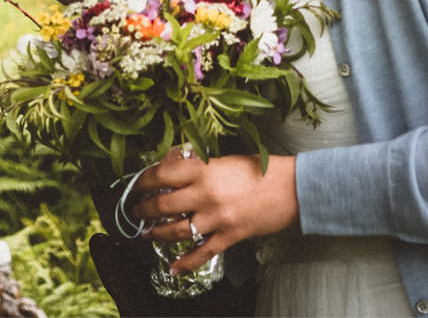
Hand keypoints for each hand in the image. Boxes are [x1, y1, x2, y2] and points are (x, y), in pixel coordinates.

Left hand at [134, 150, 299, 274]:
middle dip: (144, 209)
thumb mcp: (222, 160)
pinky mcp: (230, 236)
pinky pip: (202, 252)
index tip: (136, 184)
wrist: (292, 188)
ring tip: (146, 233)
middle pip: (163, 204)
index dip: (143, 181)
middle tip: (136, 210)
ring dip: (157, 233)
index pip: (161, 175)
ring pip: (176, 230)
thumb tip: (169, 167)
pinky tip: (173, 267)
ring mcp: (217, 217)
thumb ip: (196, 166)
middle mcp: (205, 194)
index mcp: (202, 170)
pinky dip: (185, 262)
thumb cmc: (258, 170)